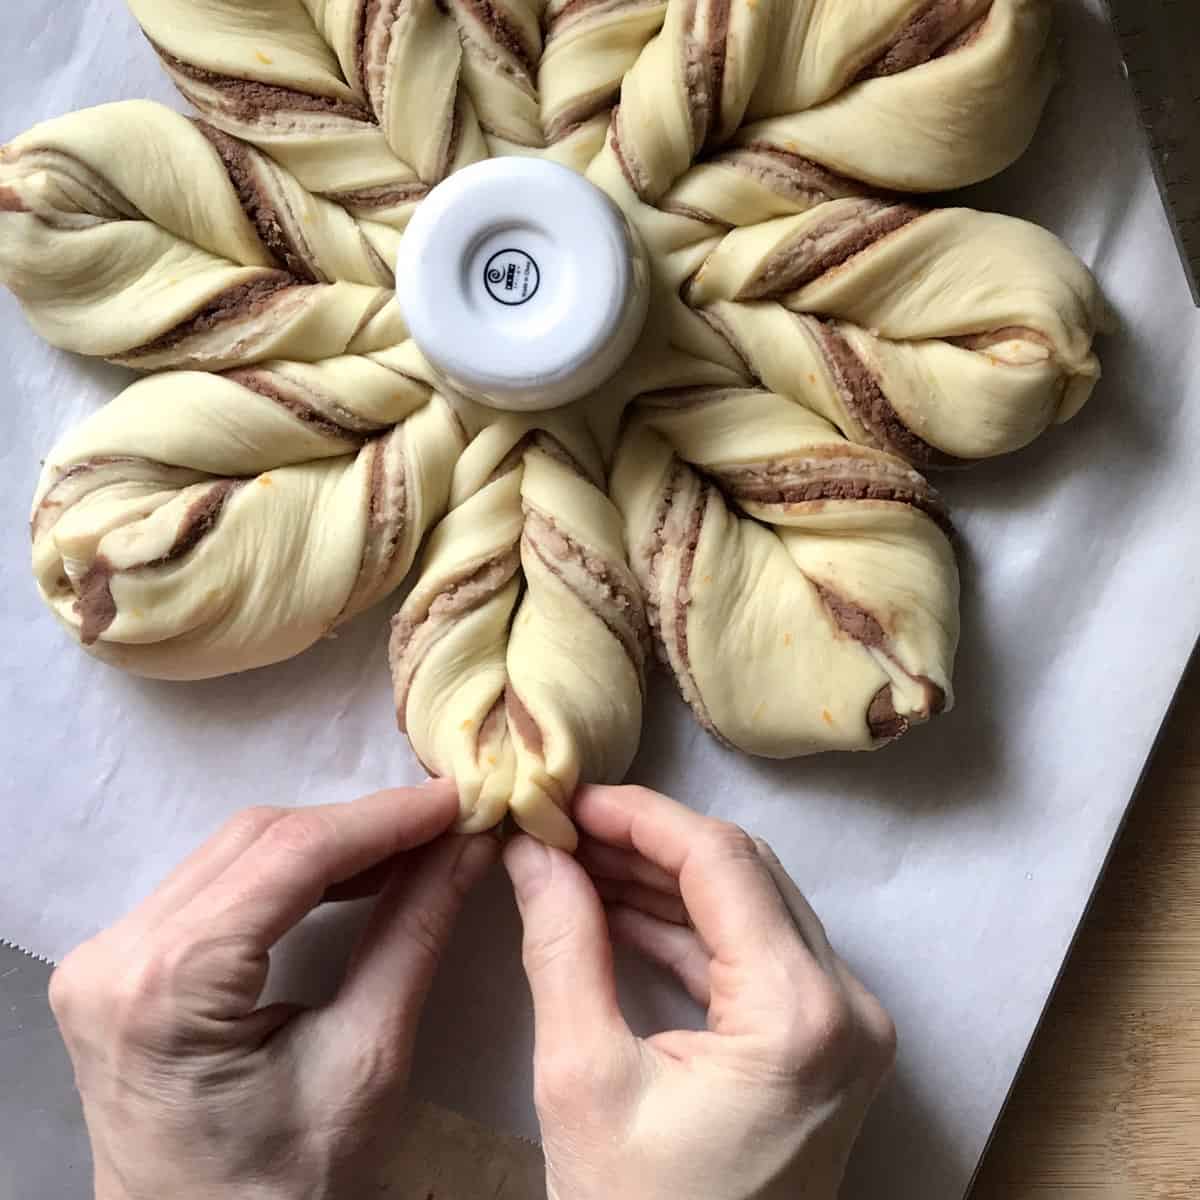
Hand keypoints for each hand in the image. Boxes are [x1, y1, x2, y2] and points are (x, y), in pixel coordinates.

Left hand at [48, 784, 496, 1199]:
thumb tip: (468, 844)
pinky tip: (352, 874)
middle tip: (444, 824)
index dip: (385, 817)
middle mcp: (116, 952)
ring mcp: (105, 955)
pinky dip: (289, 870)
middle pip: (257, 839)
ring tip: (412, 846)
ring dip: (328, 841)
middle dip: (360, 825)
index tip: (458, 797)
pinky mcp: (117, 963)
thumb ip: (414, 936)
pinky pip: (215, 882)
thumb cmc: (285, 1186)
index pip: (291, 854)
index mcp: (167, 984)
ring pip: (235, 850)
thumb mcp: (366, 1062)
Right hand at [503, 785, 895, 1199]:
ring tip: (576, 859)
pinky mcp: (824, 1046)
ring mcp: (846, 1027)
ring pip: (750, 907)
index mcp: (801, 1014)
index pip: (720, 861)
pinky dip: (687, 929)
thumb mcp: (583, 1078)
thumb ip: (562, 945)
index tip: (568, 796)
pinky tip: (615, 909)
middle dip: (647, 841)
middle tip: (563, 826)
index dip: (638, 815)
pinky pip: (755, 957)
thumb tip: (532, 849)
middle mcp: (847, 1007)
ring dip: (664, 880)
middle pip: (743, 875)